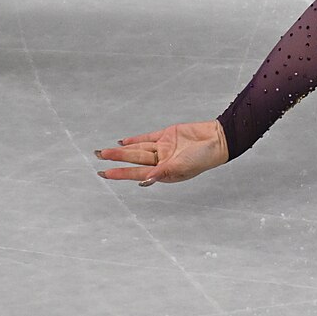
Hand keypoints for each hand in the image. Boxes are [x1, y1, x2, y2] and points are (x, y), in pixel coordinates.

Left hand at [95, 119, 229, 186]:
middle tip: (98, 157)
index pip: (138, 173)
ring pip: (138, 148)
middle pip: (135, 159)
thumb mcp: (183, 167)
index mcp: (164, 172)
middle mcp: (161, 161)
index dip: (121, 173)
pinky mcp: (168, 135)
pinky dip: (135, 139)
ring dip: (123, 150)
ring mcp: (164, 148)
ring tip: (104, 151)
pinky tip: (123, 141)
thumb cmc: (204, 157)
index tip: (105, 174)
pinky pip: (148, 137)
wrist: (218, 138)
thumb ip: (164, 172)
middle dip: (117, 159)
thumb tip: (146, 180)